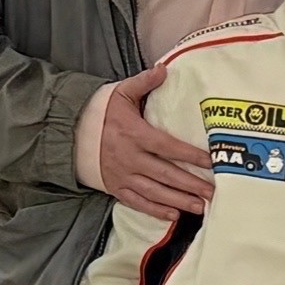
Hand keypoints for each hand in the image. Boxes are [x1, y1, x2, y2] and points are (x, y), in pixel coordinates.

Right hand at [93, 69, 216, 216]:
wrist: (70, 133)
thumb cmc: (101, 113)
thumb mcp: (121, 93)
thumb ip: (144, 82)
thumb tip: (164, 69)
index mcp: (135, 134)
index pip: (168, 147)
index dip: (190, 155)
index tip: (211, 162)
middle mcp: (130, 158)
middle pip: (166, 174)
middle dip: (192, 184)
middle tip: (214, 192)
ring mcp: (122, 176)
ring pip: (155, 192)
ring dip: (179, 200)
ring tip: (201, 206)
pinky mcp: (115, 188)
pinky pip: (138, 202)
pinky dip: (156, 210)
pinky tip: (175, 215)